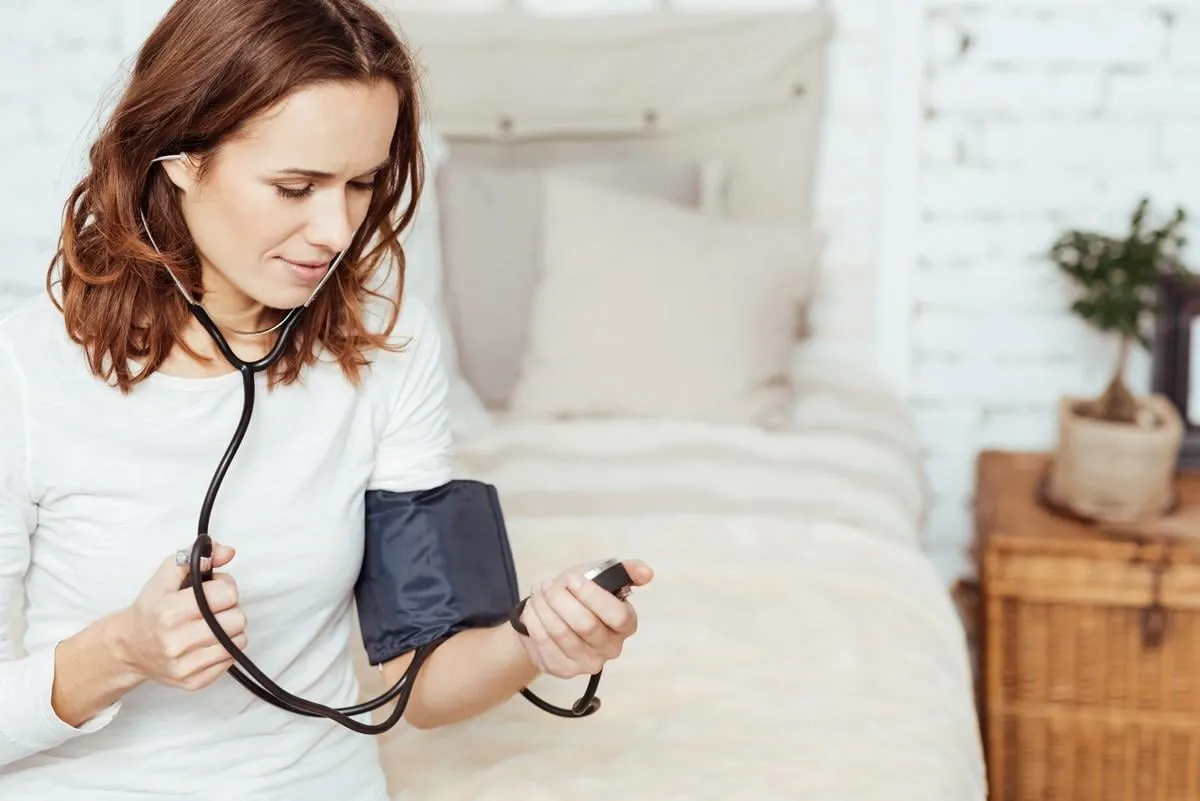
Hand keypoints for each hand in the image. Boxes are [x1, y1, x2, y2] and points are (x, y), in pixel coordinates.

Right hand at [112, 542, 248, 690]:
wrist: (128, 648)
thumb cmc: (151, 609)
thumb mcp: (166, 575)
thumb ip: (197, 558)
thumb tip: (227, 551)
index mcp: (170, 611)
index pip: (227, 594)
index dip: (224, 586)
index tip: (213, 589)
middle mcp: (176, 641)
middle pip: (237, 619)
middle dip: (229, 609)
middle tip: (213, 608)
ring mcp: (185, 665)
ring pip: (239, 640)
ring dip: (230, 629)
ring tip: (211, 625)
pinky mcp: (193, 682)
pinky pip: (230, 660)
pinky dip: (224, 649)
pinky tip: (206, 642)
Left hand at [517, 559, 653, 678]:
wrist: (552, 615)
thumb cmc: (580, 595)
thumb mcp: (601, 576)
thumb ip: (625, 571)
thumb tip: (647, 573)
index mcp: (626, 624)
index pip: (617, 616)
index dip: (592, 596)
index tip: (571, 579)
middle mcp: (611, 648)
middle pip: (585, 625)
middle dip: (561, 599)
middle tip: (549, 585)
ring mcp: (587, 663)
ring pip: (561, 633)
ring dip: (544, 607)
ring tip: (539, 592)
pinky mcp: (563, 669)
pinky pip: (544, 643)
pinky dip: (534, 620)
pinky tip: (533, 607)